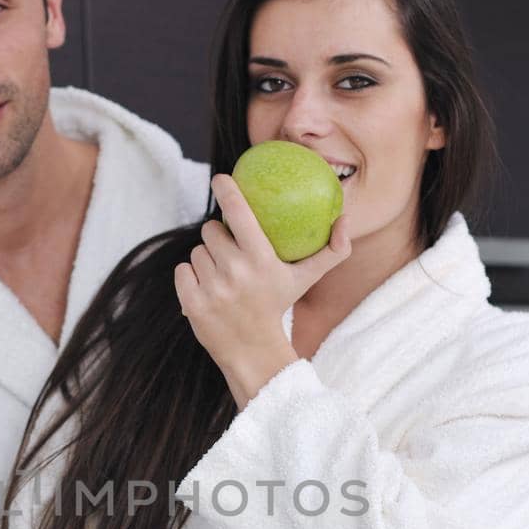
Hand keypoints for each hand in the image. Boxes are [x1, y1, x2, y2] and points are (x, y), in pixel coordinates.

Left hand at [173, 172, 351, 407]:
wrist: (252, 350)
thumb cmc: (278, 306)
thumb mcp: (306, 279)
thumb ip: (332, 250)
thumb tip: (346, 219)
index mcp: (261, 260)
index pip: (238, 213)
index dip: (227, 190)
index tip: (221, 178)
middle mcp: (235, 272)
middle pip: (210, 230)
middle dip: (217, 235)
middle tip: (230, 251)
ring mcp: (212, 288)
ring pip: (196, 251)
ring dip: (206, 258)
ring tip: (223, 275)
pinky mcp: (192, 302)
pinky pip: (182, 270)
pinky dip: (191, 276)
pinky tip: (207, 287)